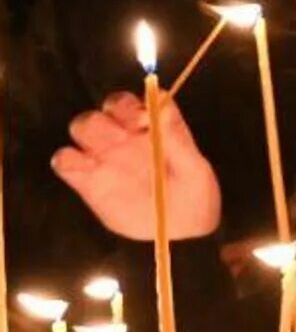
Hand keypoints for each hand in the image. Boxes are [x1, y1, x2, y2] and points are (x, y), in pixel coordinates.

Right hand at [51, 92, 221, 239]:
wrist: (180, 230)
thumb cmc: (193, 194)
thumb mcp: (194, 168)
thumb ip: (177, 138)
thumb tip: (162, 105)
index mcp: (151, 127)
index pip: (130, 101)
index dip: (130, 105)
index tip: (143, 119)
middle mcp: (124, 136)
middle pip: (103, 110)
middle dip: (109, 119)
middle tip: (123, 138)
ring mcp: (104, 156)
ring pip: (82, 126)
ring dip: (90, 132)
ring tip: (110, 155)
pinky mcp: (87, 180)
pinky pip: (64, 160)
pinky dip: (69, 159)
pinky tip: (89, 170)